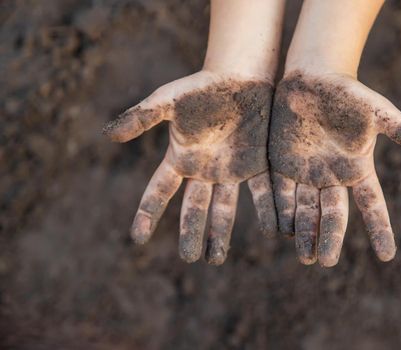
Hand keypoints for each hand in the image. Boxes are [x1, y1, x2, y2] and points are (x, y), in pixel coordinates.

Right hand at [104, 71, 276, 264]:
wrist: (239, 77)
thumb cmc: (202, 87)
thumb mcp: (168, 100)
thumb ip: (141, 117)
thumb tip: (106, 135)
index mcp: (181, 158)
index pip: (159, 191)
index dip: (148, 214)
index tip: (137, 238)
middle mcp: (204, 171)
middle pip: (194, 208)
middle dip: (191, 233)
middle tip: (189, 258)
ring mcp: (231, 171)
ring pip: (225, 208)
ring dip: (221, 233)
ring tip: (216, 259)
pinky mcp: (257, 165)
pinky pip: (262, 192)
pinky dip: (266, 210)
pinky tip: (271, 230)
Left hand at [269, 71, 400, 265]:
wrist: (311, 79)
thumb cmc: (348, 94)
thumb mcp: (378, 112)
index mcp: (357, 169)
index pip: (372, 206)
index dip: (380, 230)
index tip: (388, 257)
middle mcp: (332, 177)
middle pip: (333, 215)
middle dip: (330, 238)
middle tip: (326, 261)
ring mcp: (306, 173)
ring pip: (306, 210)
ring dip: (305, 233)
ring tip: (305, 257)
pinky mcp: (282, 166)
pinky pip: (281, 193)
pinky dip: (281, 212)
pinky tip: (280, 230)